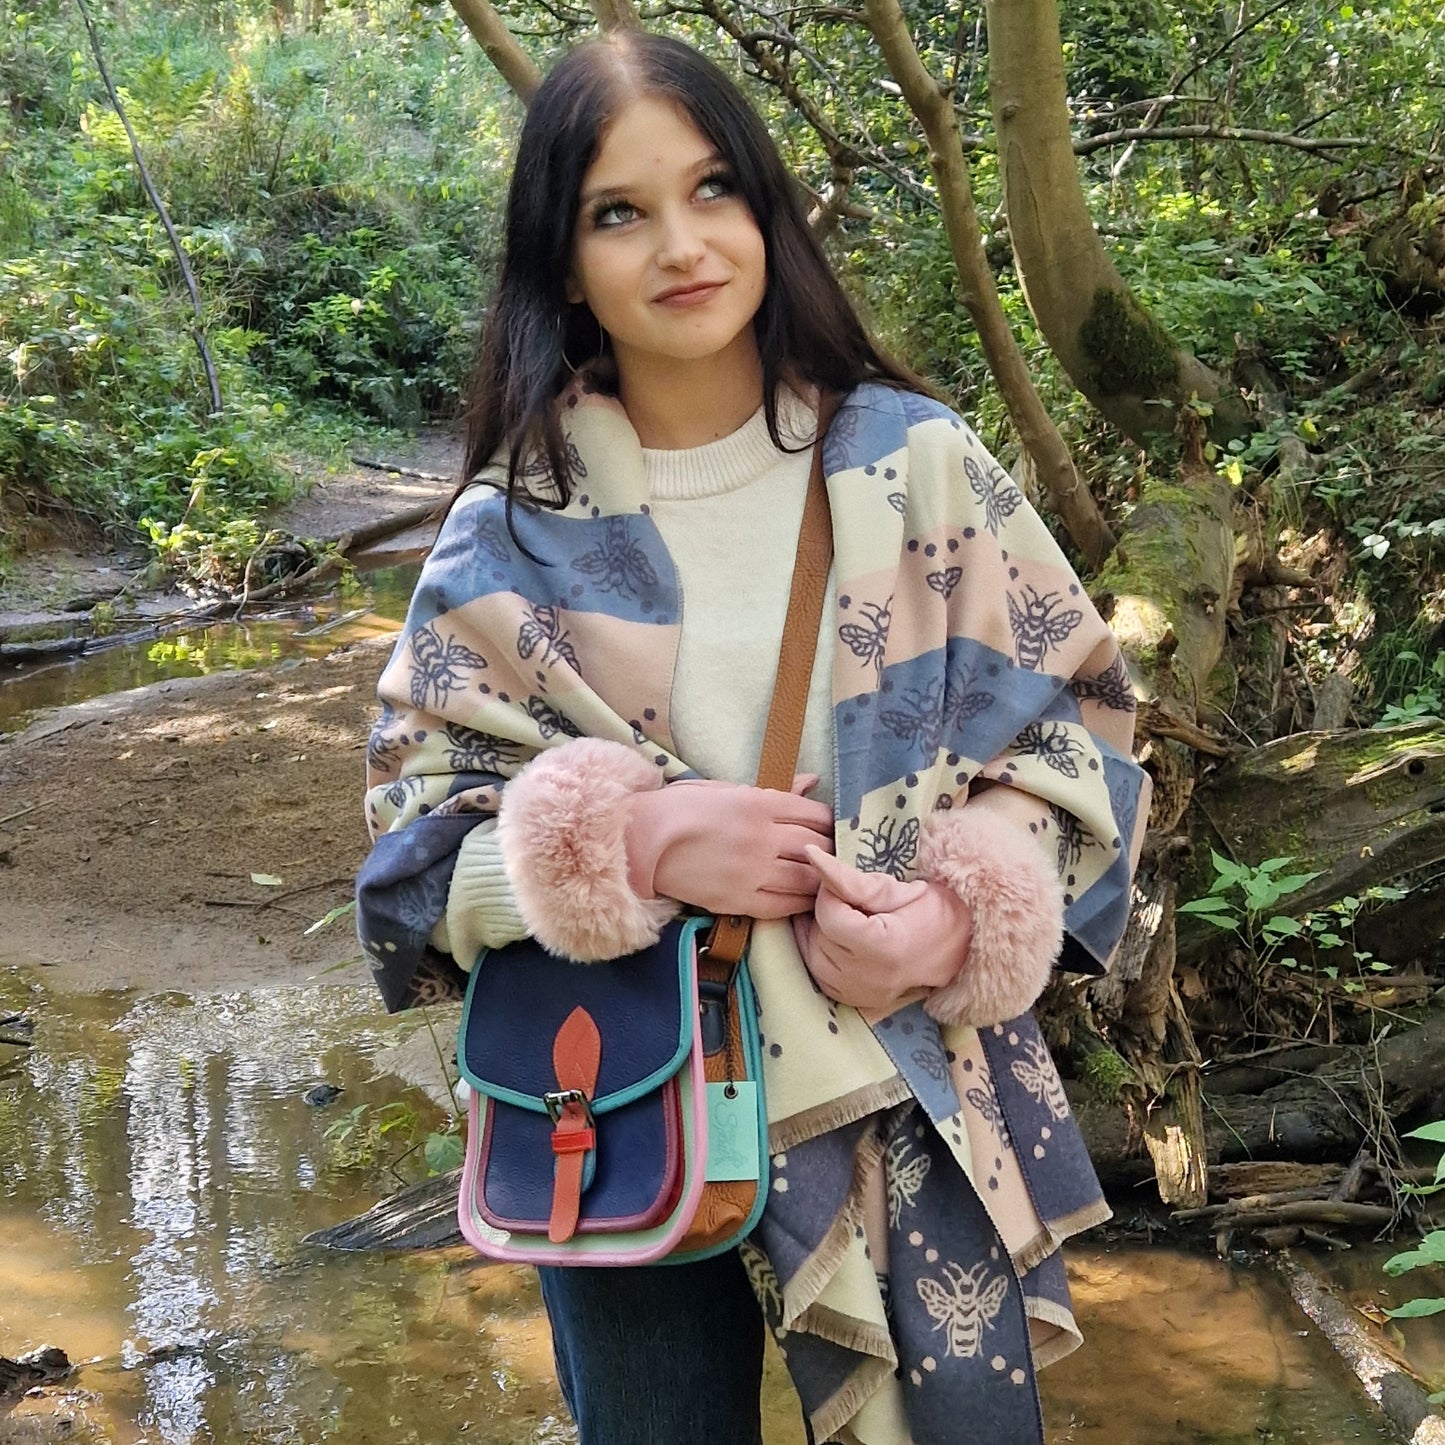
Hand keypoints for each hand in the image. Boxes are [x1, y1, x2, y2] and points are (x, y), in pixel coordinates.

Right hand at [624, 775, 833, 918]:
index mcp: (758, 803)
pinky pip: (784, 904)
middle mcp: (761, 837)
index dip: (829, 822)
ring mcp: (752, 871)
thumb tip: (811, 782)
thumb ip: (774, 788)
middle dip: (828, 849)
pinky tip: (804, 897)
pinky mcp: (739, 900)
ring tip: (823, 877)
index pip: (814, 814)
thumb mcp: (727, 788)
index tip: (830, 827)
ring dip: (820, 877)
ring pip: (807, 878)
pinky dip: (800, 901)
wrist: (640, 842)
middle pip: (816, 846)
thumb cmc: (680, 808)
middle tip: (831, 853)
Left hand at [793, 846, 972, 1011]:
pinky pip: (819, 971)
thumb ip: (847, 877)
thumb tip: (810, 855)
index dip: (833, 892)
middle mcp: (866, 979)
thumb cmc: (929, 910)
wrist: (957, 946)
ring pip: (812, 952)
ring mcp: (858, 994)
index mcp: (880, 949)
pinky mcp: (852, 999)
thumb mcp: (893, 889)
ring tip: (854, 921)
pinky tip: (846, 940)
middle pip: (819, 933)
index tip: (851, 886)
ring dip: (825, 932)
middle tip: (859, 906)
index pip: (828, 914)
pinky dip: (825, 951)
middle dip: (831, 912)